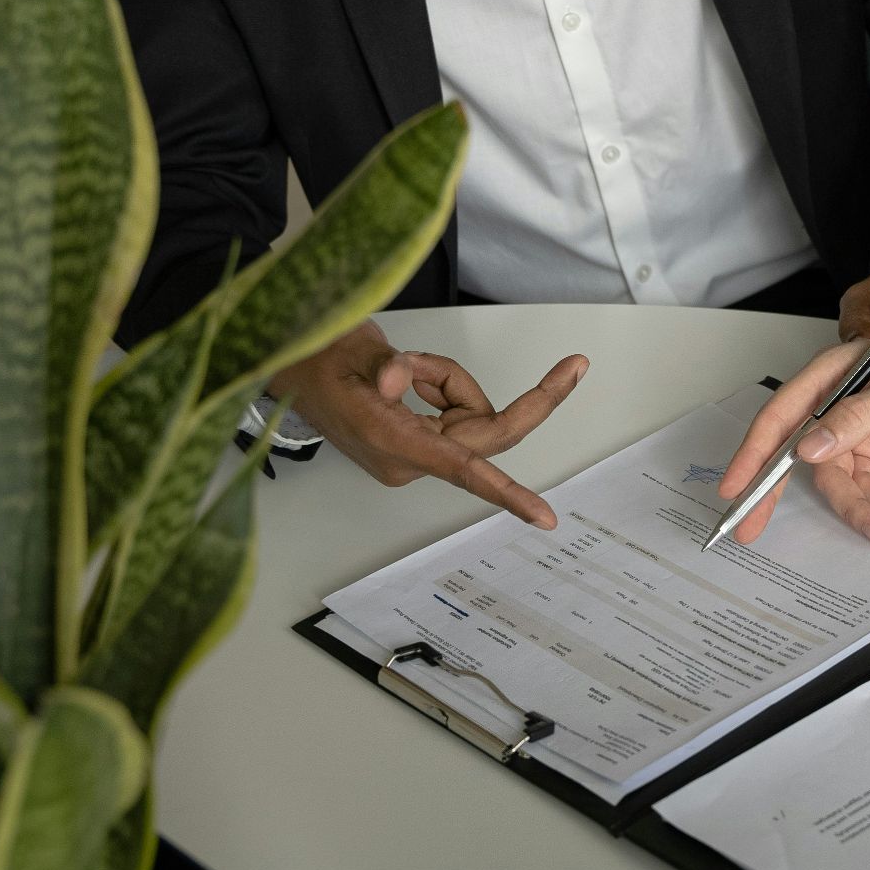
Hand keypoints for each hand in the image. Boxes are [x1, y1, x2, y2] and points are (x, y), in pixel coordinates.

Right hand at [266, 320, 587, 528]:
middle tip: (576, 364)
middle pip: (488, 429)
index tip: (545, 517)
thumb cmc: (320, 360)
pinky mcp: (420, 441)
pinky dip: (440, 384)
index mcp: (394, 444)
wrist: (293, 367)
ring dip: (447, 379)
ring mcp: (418, 451)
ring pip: (472, 411)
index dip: (508, 494)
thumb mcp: (350, 353)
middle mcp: (412, 457)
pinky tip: (403, 374)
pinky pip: (457, 408)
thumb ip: (384, 366)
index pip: (465, 469)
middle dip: (526, 396)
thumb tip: (400, 378)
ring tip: (401, 363)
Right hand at [718, 331, 869, 545]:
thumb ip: (861, 414)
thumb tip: (810, 447)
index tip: (734, 487)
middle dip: (775, 493)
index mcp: (837, 372)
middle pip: (795, 453)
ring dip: (856, 509)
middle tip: (751, 531)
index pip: (783, 412)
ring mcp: (862, 432)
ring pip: (838, 481)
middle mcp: (841, 403)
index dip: (752, 450)